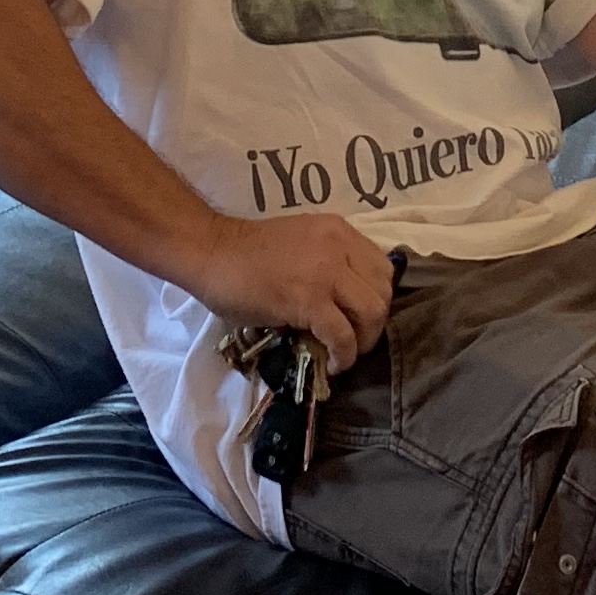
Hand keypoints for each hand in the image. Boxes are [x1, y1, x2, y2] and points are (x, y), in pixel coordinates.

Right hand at [185, 211, 395, 371]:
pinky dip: (343, 355)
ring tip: (343, 352)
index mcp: (338, 231)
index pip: (383, 268)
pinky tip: (331, 363)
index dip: (376, 298)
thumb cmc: (247, 255)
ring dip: (362, 341)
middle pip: (383, 292)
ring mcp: (326, 271)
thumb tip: (347, 305)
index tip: (358, 317)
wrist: (212, 253)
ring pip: (372, 312)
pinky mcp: (309, 299)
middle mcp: (339, 246)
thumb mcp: (303, 246)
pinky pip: (343, 335)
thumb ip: (330, 264)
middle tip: (352, 339)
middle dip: (373, 323)